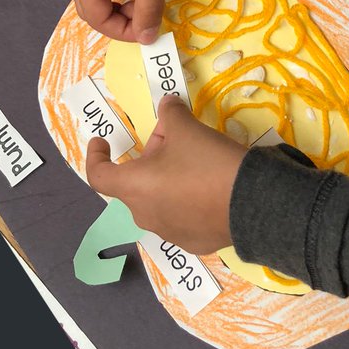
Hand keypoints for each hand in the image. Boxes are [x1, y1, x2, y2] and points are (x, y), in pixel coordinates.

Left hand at [86, 98, 245, 254]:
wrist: (252, 204)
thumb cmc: (208, 163)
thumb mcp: (188, 129)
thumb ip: (172, 113)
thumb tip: (168, 105)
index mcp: (135, 187)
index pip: (98, 176)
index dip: (96, 156)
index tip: (103, 141)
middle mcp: (144, 214)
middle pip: (136, 183)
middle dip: (150, 159)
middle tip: (174, 139)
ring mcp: (169, 232)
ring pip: (159, 200)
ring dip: (167, 180)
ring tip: (196, 162)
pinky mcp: (193, 242)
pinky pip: (182, 216)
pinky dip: (187, 200)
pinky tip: (210, 188)